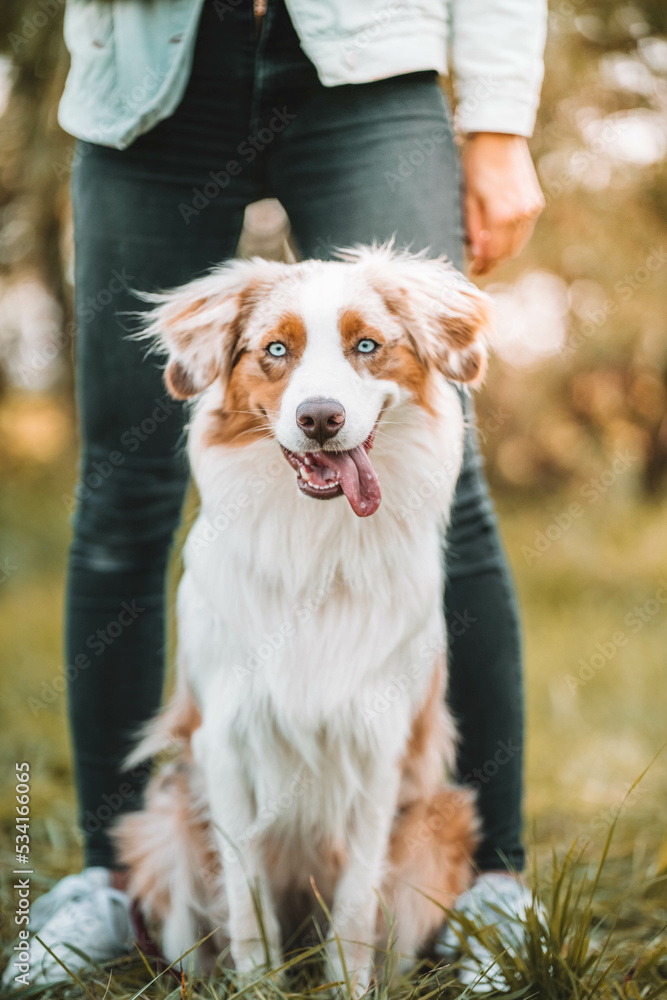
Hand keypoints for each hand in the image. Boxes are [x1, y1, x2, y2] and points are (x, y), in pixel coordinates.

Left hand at [462, 133, 543, 275]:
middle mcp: (522, 215)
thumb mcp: (468, 199)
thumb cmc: (476, 164)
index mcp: (502, 216)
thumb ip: (474, 230)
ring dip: (504, 252)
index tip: (473, 272)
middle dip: (494, 262)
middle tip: (479, 265)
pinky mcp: (536, 202)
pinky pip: (525, 230)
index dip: (483, 267)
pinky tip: (499, 235)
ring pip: (519, 244)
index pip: (493, 255)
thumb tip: (478, 256)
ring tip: (487, 252)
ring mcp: (532, 208)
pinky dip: (513, 238)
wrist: (499, 134)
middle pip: (508, 253)